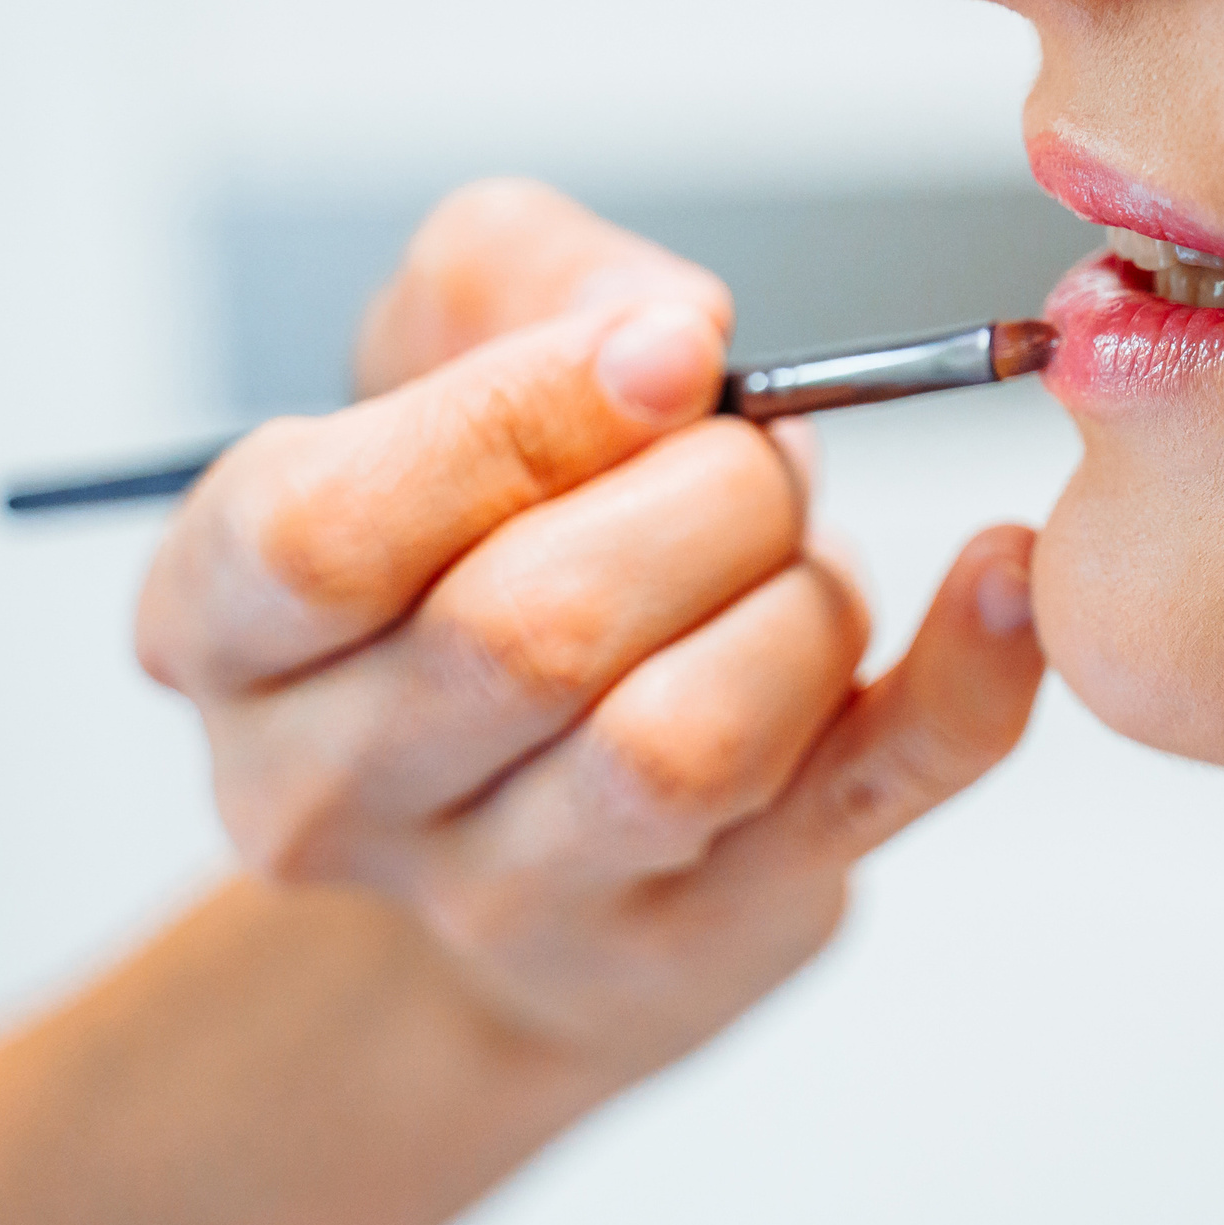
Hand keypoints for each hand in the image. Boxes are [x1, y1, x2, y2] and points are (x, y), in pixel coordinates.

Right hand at [135, 181, 1044, 1087]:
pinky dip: (962, 680)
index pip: (323, 534)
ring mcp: (509, 898)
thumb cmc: (473, 547)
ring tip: (793, 553)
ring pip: (681, 742)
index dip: (519, 415)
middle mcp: (327, 791)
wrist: (521, 831)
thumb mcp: (431, 364)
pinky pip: (859, 804)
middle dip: (700, 494)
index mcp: (220, 628)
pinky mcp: (699, 941)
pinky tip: (1003, 579)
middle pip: (527, 632)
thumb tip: (671, 334)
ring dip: (792, 594)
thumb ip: (514, 283)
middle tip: (753, 452)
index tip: (672, 349)